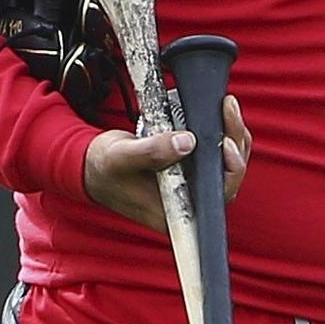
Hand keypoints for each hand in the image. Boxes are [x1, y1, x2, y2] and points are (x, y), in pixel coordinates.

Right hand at [83, 95, 249, 232]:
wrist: (90, 166)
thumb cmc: (103, 167)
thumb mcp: (122, 156)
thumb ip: (152, 151)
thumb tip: (187, 142)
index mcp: (174, 214)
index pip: (215, 196)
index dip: (229, 171)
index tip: (226, 143)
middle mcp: (187, 206)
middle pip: (227, 178)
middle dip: (234, 143)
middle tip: (228, 110)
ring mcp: (190, 191)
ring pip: (225, 167)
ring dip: (231, 137)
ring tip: (226, 109)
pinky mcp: (189, 175)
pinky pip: (215, 159)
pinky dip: (219, 138)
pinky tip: (219, 118)